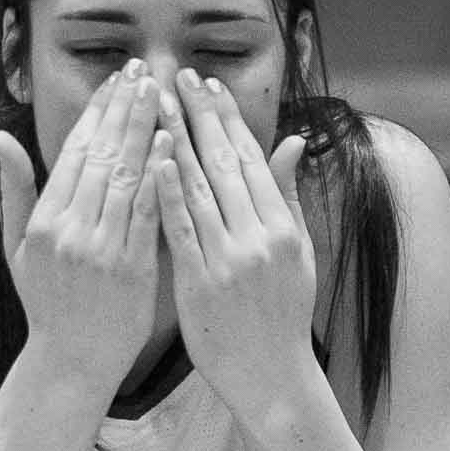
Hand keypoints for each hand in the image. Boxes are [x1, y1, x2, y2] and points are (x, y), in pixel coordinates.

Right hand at [0, 62, 166, 383]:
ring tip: (159, 93)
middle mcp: (70, 232)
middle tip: (142, 71)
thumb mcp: (18, 246)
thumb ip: (15, 189)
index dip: (94, 113)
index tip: (113, 81)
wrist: (73, 358)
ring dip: (144, 131)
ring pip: (126, 178)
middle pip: (101, 157)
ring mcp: (103, 250)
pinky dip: (161, 176)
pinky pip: (149, 214)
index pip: (71, 154)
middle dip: (123, 110)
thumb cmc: (47, 300)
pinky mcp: (134, 269)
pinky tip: (171, 144)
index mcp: (43, 223)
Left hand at [154, 68, 317, 419]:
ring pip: (200, 189)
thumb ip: (287, 197)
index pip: (251, 160)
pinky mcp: (201, 283)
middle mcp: (260, 237)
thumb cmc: (280, 313)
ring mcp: (230, 260)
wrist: (271, 375)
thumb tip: (291, 142)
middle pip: (225, 164)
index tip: (208, 84)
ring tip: (157, 103)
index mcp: (282, 227)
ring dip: (177, 142)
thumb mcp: (297, 254)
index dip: (228, 119)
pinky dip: (166, 193)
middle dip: (200, 116)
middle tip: (178, 75)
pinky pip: (180, 230)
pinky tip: (152, 161)